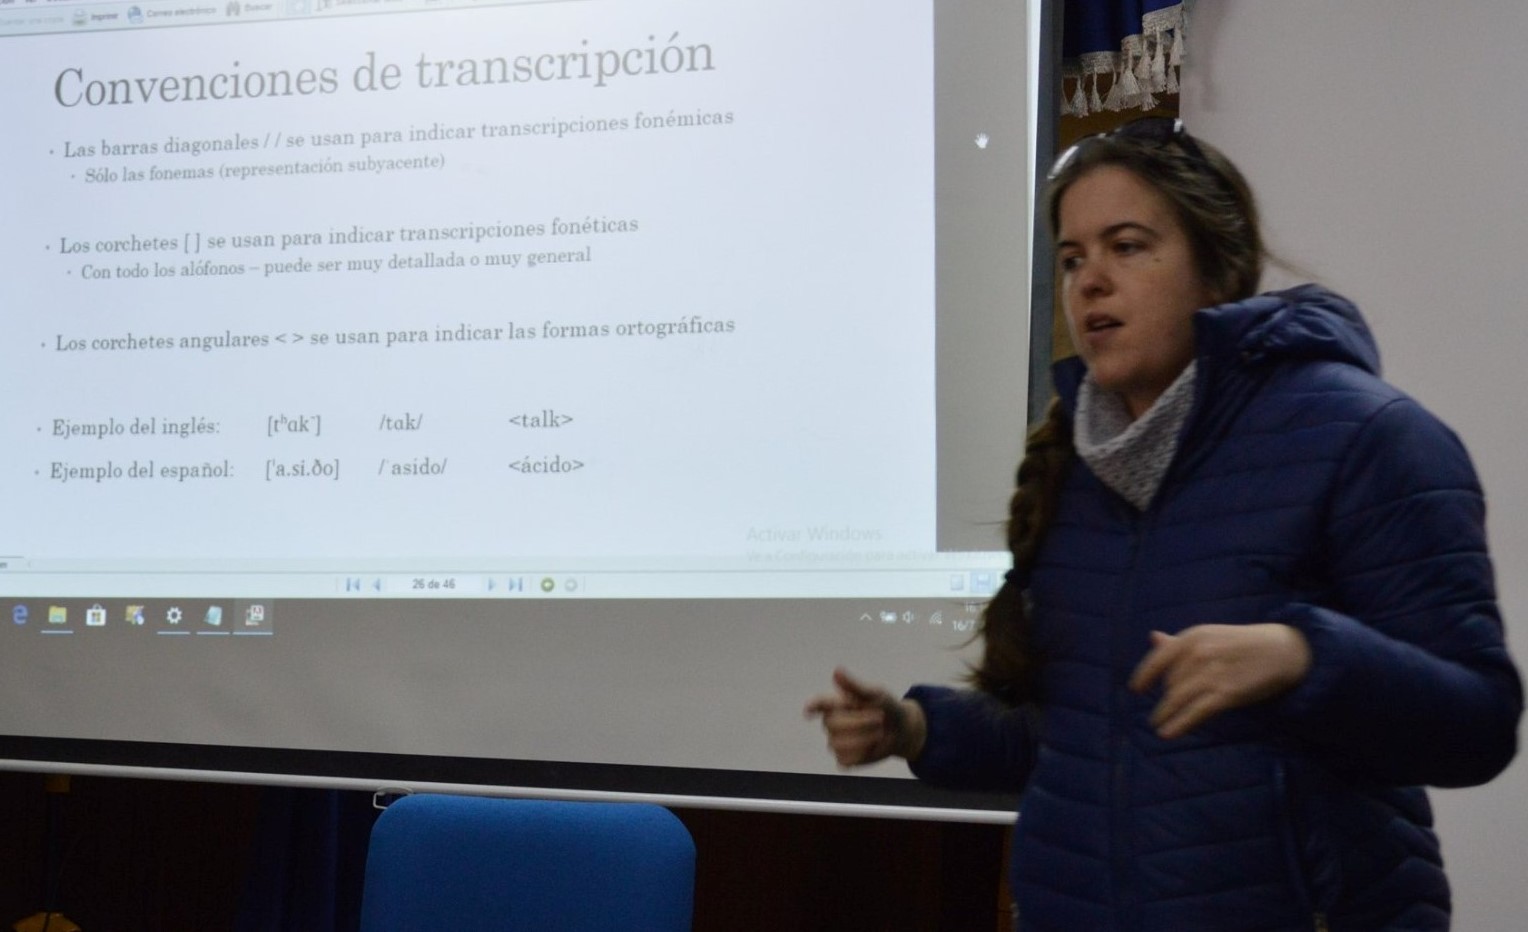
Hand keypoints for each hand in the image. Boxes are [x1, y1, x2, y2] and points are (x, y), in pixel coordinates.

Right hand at [803, 667, 926, 765]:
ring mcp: (836, 741)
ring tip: (878, 733)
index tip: (808, 711)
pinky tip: (870, 747)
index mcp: (836, 703)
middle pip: (833, 725)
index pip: (819, 704)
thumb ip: (855, 686)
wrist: (901, 731)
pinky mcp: (844, 758)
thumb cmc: (886, 707)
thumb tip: (836, 670)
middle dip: (861, 723)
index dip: (812, 707)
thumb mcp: (876, 694)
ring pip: (838, 744)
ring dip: (864, 739)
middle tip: (879, 718)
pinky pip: (844, 760)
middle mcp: (831, 721)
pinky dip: (861, 755)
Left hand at [1129, 624, 1311, 739]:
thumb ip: (1180, 642)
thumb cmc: (1241, 644)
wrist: (1282, 650)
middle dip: (1166, 698)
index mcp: (1193, 637)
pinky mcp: (1227, 694)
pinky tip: (1167, 733)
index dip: (1144, 676)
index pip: (1158, 658)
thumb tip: (1153, 638)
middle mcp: (1199, 654)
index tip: (1136, 689)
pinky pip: (1195, 712)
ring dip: (1165, 714)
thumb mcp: (1209, 636)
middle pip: (1170, 683)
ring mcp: (1212, 674)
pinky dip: (1178, 724)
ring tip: (1158, 725)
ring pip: (1177, 699)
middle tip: (1166, 707)